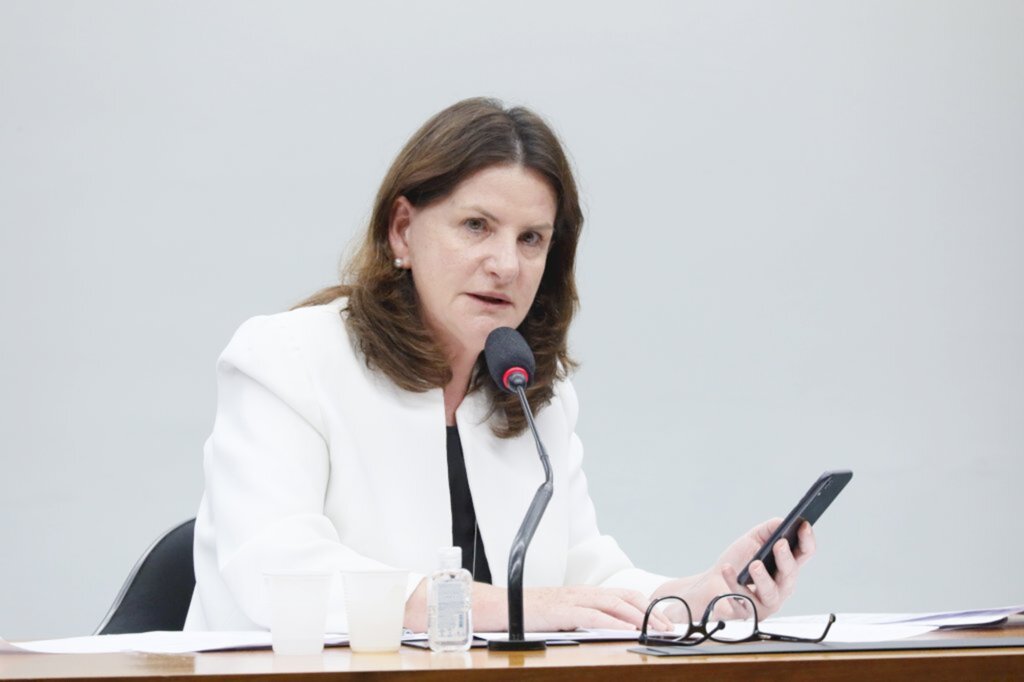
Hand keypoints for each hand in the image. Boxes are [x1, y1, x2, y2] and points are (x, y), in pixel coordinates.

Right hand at [520, 586, 673, 631]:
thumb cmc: (531, 613)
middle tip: (667, 627)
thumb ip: (583, 619)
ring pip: (615, 603)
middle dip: (650, 611)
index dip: (645, 606)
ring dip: (638, 616)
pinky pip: (594, 615)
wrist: (503, 606)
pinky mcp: (564, 611)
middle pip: (626, 597)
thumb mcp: (563, 614)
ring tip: (654, 629)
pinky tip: (626, 630)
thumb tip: (606, 631)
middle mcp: (584, 593)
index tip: (662, 620)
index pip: (623, 594)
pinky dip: (613, 622)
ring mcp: (574, 600)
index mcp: (585, 593)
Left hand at [653, 519, 815, 621]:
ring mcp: (766, 602)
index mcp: (785, 567)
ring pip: (770, 593)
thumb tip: (782, 522)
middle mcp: (781, 587)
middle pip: (790, 575)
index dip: (807, 540)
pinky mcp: (748, 613)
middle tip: (779, 544)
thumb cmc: (738, 562)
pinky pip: (743, 601)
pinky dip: (733, 583)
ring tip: (754, 565)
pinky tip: (727, 570)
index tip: (804, 525)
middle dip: (786, 559)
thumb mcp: (753, 541)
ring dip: (763, 578)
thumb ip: (768, 530)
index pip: (804, 554)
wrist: (712, 582)